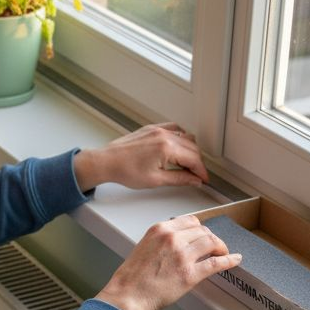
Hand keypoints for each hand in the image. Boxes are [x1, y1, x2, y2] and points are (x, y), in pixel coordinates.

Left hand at [73, 124, 208, 191]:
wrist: (107, 162)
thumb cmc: (125, 171)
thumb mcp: (155, 180)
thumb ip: (179, 179)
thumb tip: (194, 180)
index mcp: (166, 148)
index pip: (194, 159)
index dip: (201, 171)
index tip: (203, 179)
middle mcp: (164, 135)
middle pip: (193, 148)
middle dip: (197, 162)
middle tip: (195, 176)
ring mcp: (158, 129)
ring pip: (185, 136)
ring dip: (190, 150)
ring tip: (186, 165)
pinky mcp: (151, 128)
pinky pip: (174, 129)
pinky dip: (180, 138)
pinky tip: (177, 149)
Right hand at [96, 215, 242, 309]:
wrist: (126, 297)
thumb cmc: (131, 279)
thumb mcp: (144, 248)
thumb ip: (161, 242)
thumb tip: (178, 246)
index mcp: (160, 230)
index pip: (189, 221)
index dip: (200, 229)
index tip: (203, 235)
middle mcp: (172, 238)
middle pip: (203, 230)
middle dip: (211, 238)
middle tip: (214, 247)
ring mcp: (182, 255)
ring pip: (212, 242)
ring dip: (220, 247)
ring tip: (223, 253)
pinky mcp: (190, 274)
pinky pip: (216, 263)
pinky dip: (229, 260)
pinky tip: (235, 260)